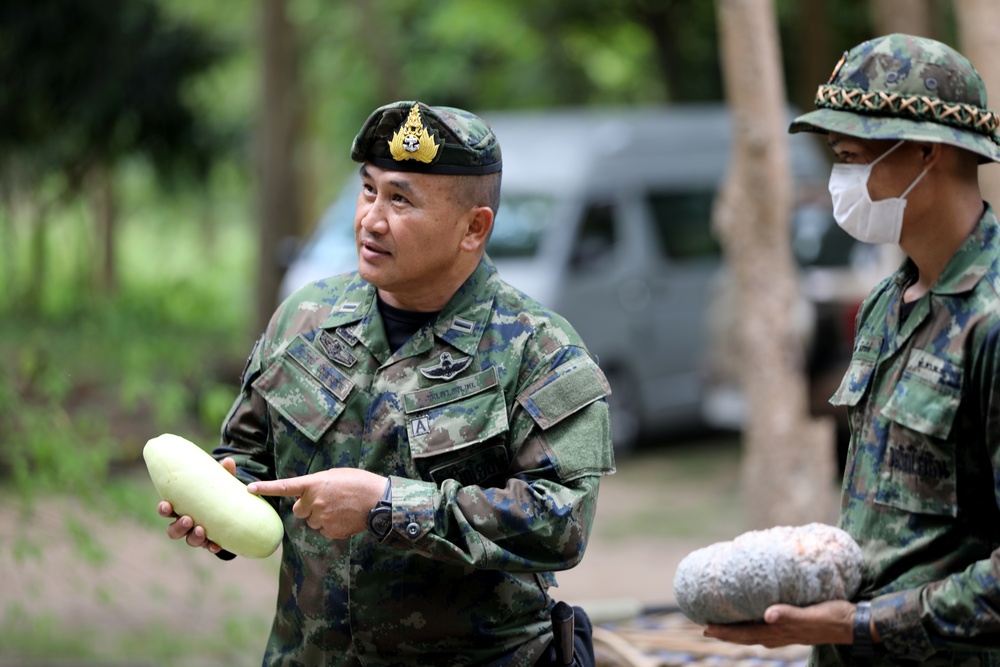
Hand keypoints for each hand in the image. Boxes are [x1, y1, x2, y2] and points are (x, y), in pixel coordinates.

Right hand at [157, 457, 236, 553]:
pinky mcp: (211, 542)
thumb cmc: (217, 494)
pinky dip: (212, 546)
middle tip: (188, 519)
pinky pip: (209, 547)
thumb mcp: (219, 483)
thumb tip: (228, 461)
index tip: (166, 505)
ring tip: (202, 530)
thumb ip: (223, 473)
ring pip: (189, 540)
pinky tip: (216, 545)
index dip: (164, 510)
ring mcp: (197, 534)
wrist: (233, 510)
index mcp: (182, 507)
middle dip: (179, 527)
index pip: (166, 511)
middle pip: (173, 531)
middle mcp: (186, 523)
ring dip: (194, 537)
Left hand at [248, 468, 386, 539]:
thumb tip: (306, 496)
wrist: (378, 500)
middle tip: (327, 501)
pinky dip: (331, 526)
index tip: (249, 488)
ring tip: (340, 508)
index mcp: (314, 483)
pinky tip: (344, 517)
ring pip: (312, 521)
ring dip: (321, 516)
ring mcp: (322, 518)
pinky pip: (323, 530)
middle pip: (299, 510)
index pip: (285, 486)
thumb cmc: (358, 483)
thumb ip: (316, 485)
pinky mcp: (330, 531)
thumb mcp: (334, 476)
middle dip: (308, 507)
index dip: (266, 488)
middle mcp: (314, 501)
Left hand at [703, 600, 858, 647]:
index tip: (706, 628)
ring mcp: (789, 633)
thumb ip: (790, 615)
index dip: (726, 632)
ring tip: (724, 626)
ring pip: (757, 634)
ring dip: (739, 632)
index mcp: (781, 632)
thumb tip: (768, 615)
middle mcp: (782, 635)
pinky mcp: (797, 626)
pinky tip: (757, 619)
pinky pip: (769, 628)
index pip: (747, 634)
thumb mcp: (812, 615)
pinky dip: (756, 625)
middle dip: (727, 633)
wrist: (857, 624)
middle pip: (747, 636)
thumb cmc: (835, 616)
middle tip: (706, 628)